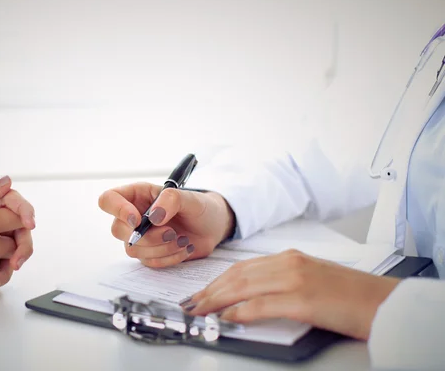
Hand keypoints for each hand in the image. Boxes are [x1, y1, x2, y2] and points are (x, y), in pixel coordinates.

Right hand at [98, 183, 234, 267]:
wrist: (213, 228)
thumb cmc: (199, 207)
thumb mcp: (190, 198)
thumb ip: (171, 200)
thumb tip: (153, 218)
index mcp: (137, 195)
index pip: (108, 200)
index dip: (117, 210)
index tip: (138, 220)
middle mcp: (133, 215)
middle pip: (118, 230)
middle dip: (147, 236)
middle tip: (171, 232)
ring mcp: (139, 236)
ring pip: (133, 249)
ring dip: (160, 248)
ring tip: (182, 240)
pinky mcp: (148, 253)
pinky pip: (148, 262)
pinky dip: (168, 258)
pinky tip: (183, 248)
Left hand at [182, 250, 400, 339]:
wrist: (384, 301)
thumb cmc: (349, 295)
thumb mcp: (311, 279)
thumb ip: (282, 282)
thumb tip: (251, 297)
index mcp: (290, 257)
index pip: (242, 267)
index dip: (218, 281)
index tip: (201, 292)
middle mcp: (289, 263)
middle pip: (237, 276)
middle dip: (210, 291)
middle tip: (191, 304)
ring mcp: (295, 279)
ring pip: (243, 287)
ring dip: (216, 300)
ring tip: (199, 311)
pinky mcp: (303, 300)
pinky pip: (261, 304)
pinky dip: (239, 312)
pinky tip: (225, 318)